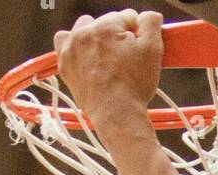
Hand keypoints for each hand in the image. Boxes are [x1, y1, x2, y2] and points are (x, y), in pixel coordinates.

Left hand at [55, 11, 163, 132]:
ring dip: (93, 37)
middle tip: (124, 56)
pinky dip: (75, 47)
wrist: (116, 115)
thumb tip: (149, 15)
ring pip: (82, 29)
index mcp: (106, 26)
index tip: (139, 47)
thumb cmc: (134, 86)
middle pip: (104, 22)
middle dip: (114, 34)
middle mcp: (84, 32)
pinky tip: (87, 57)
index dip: (136, 32)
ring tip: (105, 56)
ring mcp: (71, 48)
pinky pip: (64, 43)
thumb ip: (151, 24)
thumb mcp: (153, 51)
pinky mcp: (65, 64)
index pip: (125, 17)